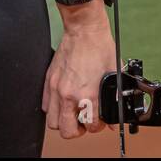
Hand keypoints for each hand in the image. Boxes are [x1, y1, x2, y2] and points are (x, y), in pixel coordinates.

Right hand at [42, 18, 117, 138]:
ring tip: (74, 113)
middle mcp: (69, 94)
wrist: (84, 30)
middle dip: (78, 130)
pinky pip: (45, 105)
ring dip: (64, 121)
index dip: (98, 126)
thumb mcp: (114, 74)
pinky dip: (53, 109)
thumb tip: (114, 115)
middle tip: (85, 122)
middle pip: (67, 131)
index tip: (100, 121)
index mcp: (88, 94)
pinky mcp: (49, 81)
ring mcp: (57, 88)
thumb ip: (114, 97)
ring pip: (52, 121)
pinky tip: (64, 102)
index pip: (91, 125)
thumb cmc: (100, 47)